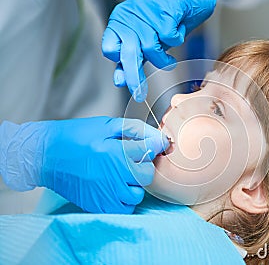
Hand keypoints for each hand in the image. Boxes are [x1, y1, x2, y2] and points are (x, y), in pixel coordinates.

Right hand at [0, 117, 168, 213]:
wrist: (45, 156)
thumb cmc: (74, 137)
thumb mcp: (105, 125)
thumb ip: (134, 130)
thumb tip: (159, 137)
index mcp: (116, 152)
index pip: (151, 150)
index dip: (155, 145)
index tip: (153, 143)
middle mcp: (114, 176)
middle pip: (147, 175)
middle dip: (143, 165)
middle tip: (130, 159)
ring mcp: (107, 194)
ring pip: (137, 194)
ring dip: (134, 184)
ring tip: (120, 175)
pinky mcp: (99, 205)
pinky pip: (124, 208)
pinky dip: (124, 200)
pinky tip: (114, 188)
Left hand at [102, 0, 216, 101]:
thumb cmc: (166, 20)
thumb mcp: (145, 41)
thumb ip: (132, 59)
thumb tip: (120, 80)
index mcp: (121, 23)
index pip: (109, 48)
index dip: (118, 63)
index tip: (123, 79)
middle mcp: (130, 17)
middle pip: (128, 54)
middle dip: (134, 77)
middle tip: (139, 93)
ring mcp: (146, 13)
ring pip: (152, 49)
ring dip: (164, 58)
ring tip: (169, 54)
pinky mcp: (164, 11)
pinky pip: (169, 38)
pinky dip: (177, 39)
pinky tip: (177, 31)